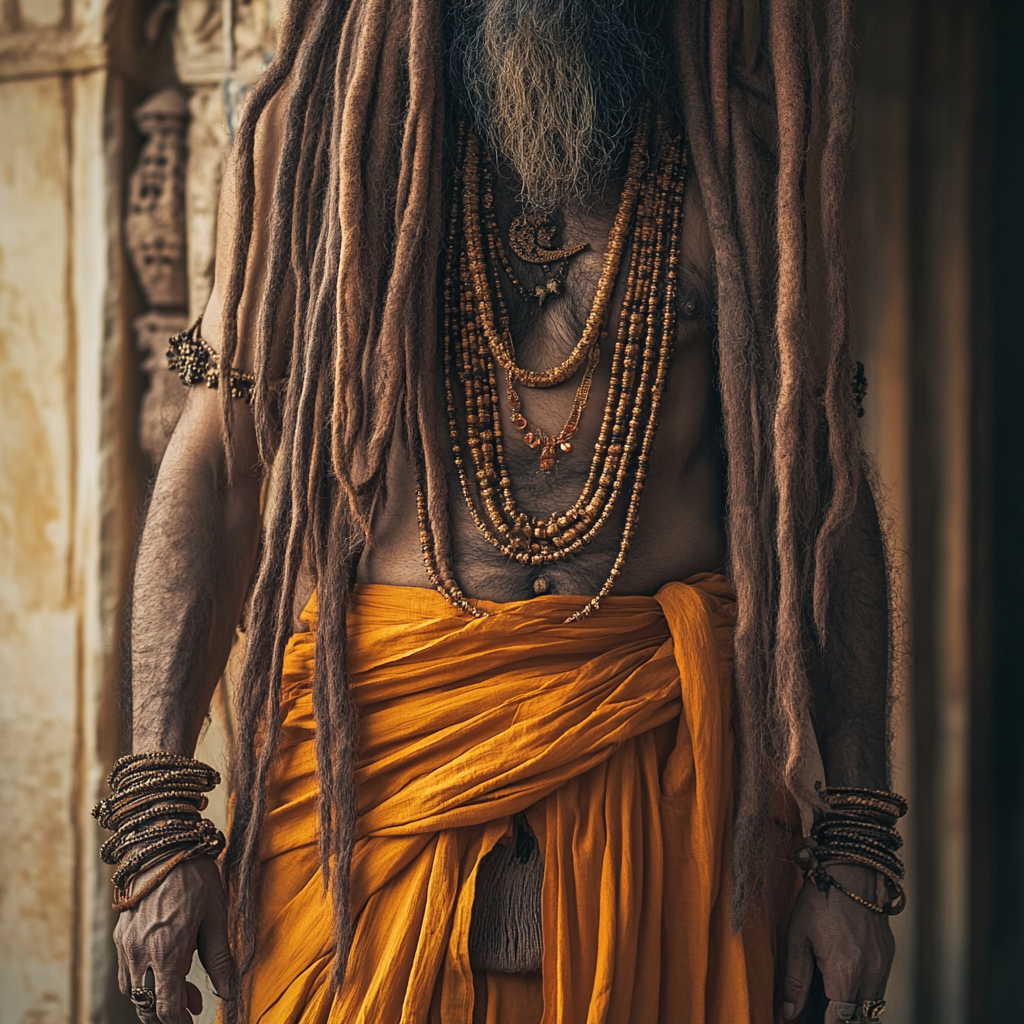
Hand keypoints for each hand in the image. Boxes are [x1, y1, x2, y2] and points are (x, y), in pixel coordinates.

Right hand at [115, 857, 234, 1023]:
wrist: (163, 846)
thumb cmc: (196, 879)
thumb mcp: (216, 917)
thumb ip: (220, 959)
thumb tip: (229, 991)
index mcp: (166, 954)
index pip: (166, 1009)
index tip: (193, 1022)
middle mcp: (139, 955)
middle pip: (146, 1005)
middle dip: (167, 1015)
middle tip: (192, 1009)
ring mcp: (126, 946)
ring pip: (135, 991)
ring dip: (156, 997)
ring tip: (186, 990)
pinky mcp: (121, 935)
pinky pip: (128, 972)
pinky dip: (146, 979)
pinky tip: (167, 968)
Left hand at [782, 864, 893, 1022]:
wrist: (852, 869)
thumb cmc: (820, 898)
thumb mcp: (797, 937)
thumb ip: (795, 979)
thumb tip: (789, 1012)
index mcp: (844, 971)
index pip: (840, 1020)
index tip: (813, 1022)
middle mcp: (870, 973)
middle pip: (860, 1018)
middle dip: (842, 1021)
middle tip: (820, 1014)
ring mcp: (882, 964)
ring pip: (872, 1005)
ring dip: (854, 1010)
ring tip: (831, 1001)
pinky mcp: (888, 955)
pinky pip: (879, 987)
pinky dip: (864, 992)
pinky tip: (845, 981)